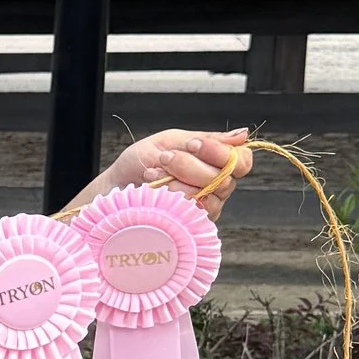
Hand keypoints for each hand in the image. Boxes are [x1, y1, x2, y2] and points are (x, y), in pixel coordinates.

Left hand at [66, 128, 251, 220]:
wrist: (115, 186)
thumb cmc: (142, 162)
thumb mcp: (172, 141)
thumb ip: (207, 139)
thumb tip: (243, 134)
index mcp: (217, 162)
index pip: (242, 160)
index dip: (221, 153)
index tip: (192, 145)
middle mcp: (217, 186)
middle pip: (224, 178)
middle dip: (190, 165)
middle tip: (165, 158)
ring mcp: (206, 207)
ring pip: (208, 195)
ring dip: (176, 181)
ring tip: (153, 174)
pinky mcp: (192, 224)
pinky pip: (192, 211)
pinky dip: (171, 197)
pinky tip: (155, 191)